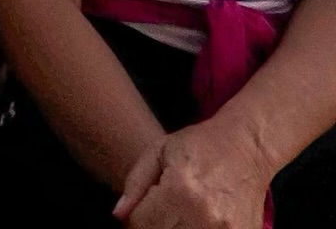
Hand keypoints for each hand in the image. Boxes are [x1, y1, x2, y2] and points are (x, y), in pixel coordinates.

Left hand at [117, 119, 271, 228]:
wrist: (247, 148)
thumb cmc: (200, 145)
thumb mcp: (159, 150)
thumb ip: (135, 184)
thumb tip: (118, 215)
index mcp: (180, 189)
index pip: (141, 223)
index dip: (134, 220)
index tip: (138, 213)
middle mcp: (204, 216)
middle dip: (153, 225)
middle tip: (159, 211)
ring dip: (173, 228)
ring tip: (177, 213)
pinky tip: (196, 219)